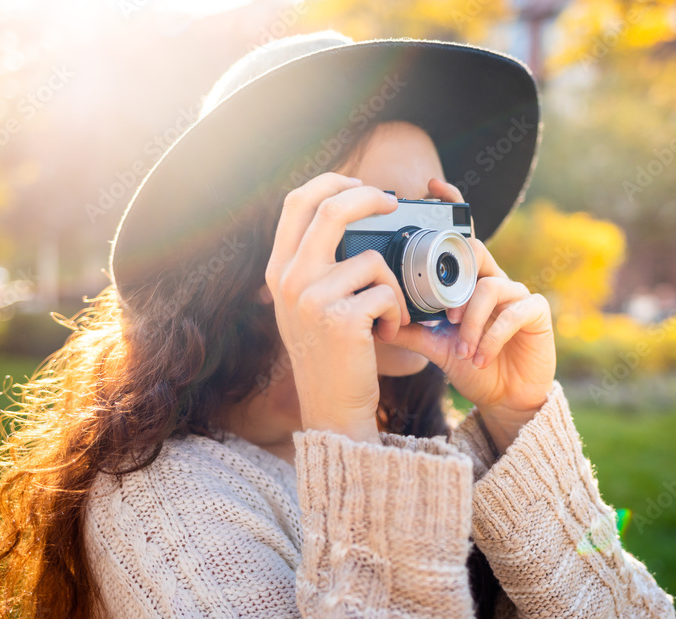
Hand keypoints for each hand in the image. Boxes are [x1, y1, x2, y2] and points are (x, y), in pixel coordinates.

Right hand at [264, 173, 409, 443]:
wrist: (332, 408)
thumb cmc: (331, 354)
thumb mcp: (306, 305)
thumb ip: (315, 264)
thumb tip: (348, 213)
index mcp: (278, 270)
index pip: (296, 202)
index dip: (330, 182)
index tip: (358, 183)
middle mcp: (288, 280)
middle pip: (330, 210)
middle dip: (368, 196)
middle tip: (392, 202)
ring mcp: (311, 299)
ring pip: (372, 260)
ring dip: (393, 286)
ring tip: (385, 315)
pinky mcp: (340, 319)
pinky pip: (386, 292)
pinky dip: (396, 312)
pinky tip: (385, 334)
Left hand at [388, 178, 556, 451]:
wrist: (505, 399)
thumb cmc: (472, 366)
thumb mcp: (434, 346)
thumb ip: (409, 329)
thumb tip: (373, 316)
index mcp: (469, 282)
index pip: (461, 239)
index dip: (451, 208)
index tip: (432, 185)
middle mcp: (494, 280)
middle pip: (476, 254)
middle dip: (458, 284)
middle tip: (446, 317)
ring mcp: (518, 293)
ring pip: (489, 288)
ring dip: (471, 324)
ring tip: (463, 351)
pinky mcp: (537, 312)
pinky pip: (513, 311)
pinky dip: (491, 336)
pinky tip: (480, 357)